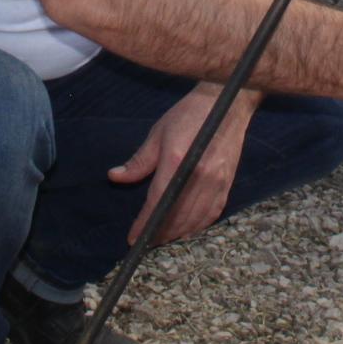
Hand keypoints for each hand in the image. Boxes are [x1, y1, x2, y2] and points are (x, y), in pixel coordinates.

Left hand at [108, 85, 255, 244]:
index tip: (133, 238)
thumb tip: (115, 176)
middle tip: (147, 240)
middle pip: (177, 216)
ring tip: (164, 238)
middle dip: (160, 233)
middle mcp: (199, 175)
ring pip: (195, 219)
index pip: (157, 202)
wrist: (227, 103)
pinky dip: (198, 226)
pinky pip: (212, 213)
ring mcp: (216, 181)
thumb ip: (139, 161)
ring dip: (178, 233)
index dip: (144, 223)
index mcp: (177, 161)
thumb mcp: (159, 134)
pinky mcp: (228, 183)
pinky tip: (188, 229)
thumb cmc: (189, 115)